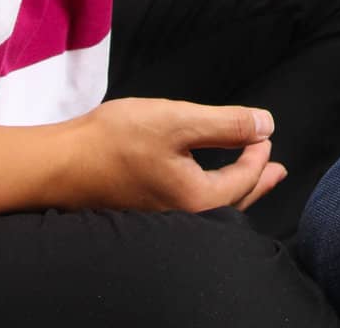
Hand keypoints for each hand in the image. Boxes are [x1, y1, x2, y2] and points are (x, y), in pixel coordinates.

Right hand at [63, 96, 286, 214]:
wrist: (60, 163)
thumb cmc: (119, 139)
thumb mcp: (179, 120)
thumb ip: (226, 125)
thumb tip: (266, 126)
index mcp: (196, 200)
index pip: (243, 180)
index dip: (259, 154)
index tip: (265, 131)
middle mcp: (182, 218)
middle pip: (232, 202)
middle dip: (257, 181)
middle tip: (278, 170)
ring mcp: (161, 218)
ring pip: (211, 205)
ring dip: (235, 187)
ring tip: (251, 174)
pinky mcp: (143, 211)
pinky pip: (191, 204)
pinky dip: (210, 190)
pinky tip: (203, 176)